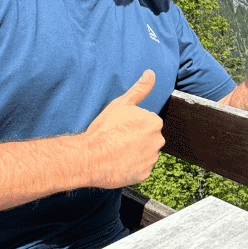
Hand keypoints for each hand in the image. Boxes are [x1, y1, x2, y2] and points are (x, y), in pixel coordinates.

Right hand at [83, 70, 164, 188]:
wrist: (90, 157)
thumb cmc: (104, 129)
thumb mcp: (121, 104)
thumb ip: (139, 89)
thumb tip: (151, 74)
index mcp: (154, 122)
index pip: (148, 122)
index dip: (133, 124)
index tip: (121, 127)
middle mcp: (158, 141)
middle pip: (149, 138)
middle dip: (136, 139)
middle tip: (117, 139)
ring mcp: (152, 159)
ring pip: (145, 153)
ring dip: (135, 153)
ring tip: (117, 151)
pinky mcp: (144, 174)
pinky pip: (140, 168)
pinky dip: (132, 166)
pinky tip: (119, 163)